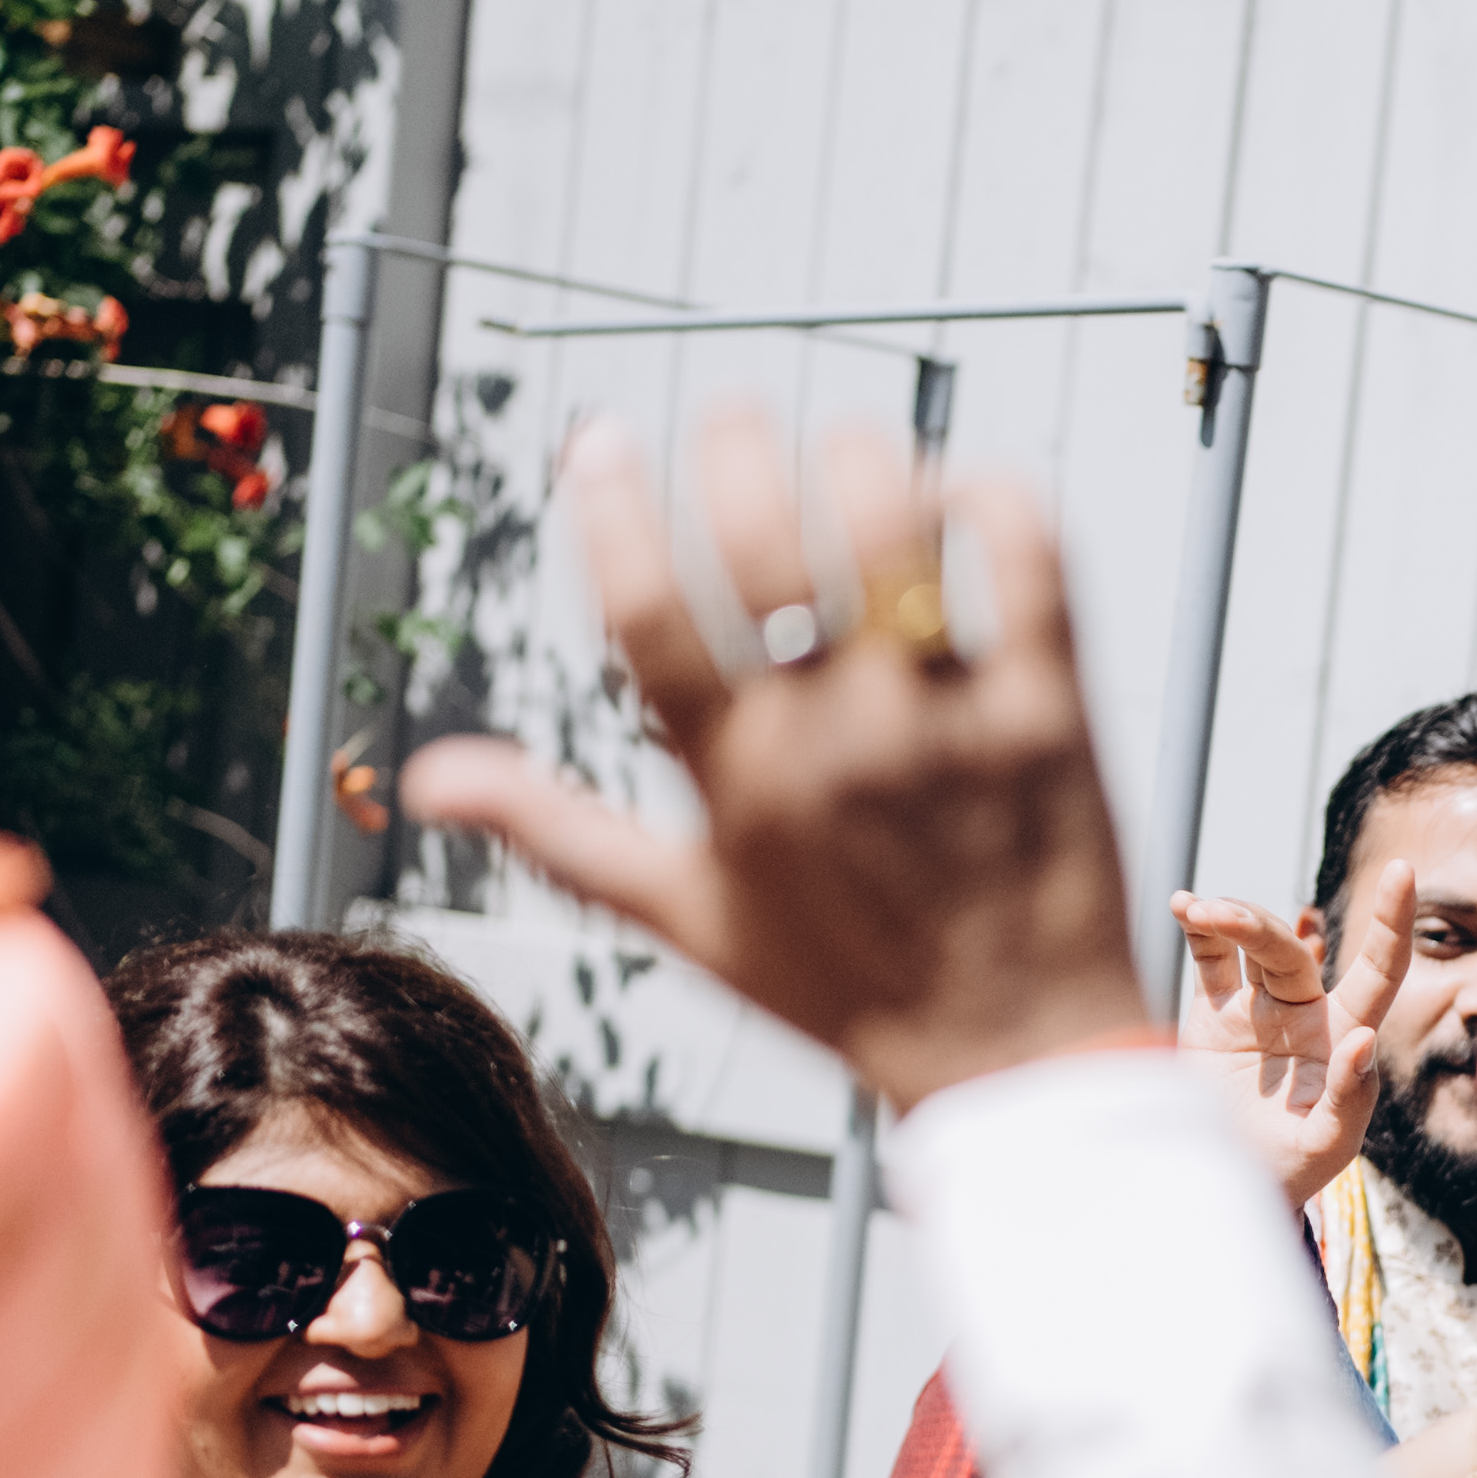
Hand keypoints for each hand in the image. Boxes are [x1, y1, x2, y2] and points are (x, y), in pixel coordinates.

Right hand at [395, 408, 1148, 1107]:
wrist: (1016, 1058)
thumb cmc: (845, 987)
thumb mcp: (689, 919)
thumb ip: (559, 831)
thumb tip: (424, 778)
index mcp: (737, 780)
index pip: (645, 607)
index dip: (608, 504)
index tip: (596, 442)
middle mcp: (838, 739)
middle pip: (765, 539)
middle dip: (733, 445)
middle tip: (731, 419)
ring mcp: (953, 721)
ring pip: (895, 525)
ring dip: (861, 460)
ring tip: (845, 452)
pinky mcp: (1052, 713)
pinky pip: (1028, 560)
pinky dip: (992, 497)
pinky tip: (959, 492)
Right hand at [1171, 873, 1410, 1203]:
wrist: (1228, 1186)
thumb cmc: (1291, 1172)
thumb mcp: (1328, 1147)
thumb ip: (1349, 1098)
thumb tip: (1362, 1038)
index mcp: (1344, 1037)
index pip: (1380, 971)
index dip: (1391, 923)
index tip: (1403, 870)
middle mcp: (1307, 1014)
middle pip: (1290, 951)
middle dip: (1257, 927)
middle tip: (1219, 915)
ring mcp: (1260, 1010)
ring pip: (1251, 945)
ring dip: (1229, 919)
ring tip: (1198, 911)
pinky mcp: (1215, 1016)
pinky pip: (1211, 959)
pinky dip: (1199, 927)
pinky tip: (1183, 905)